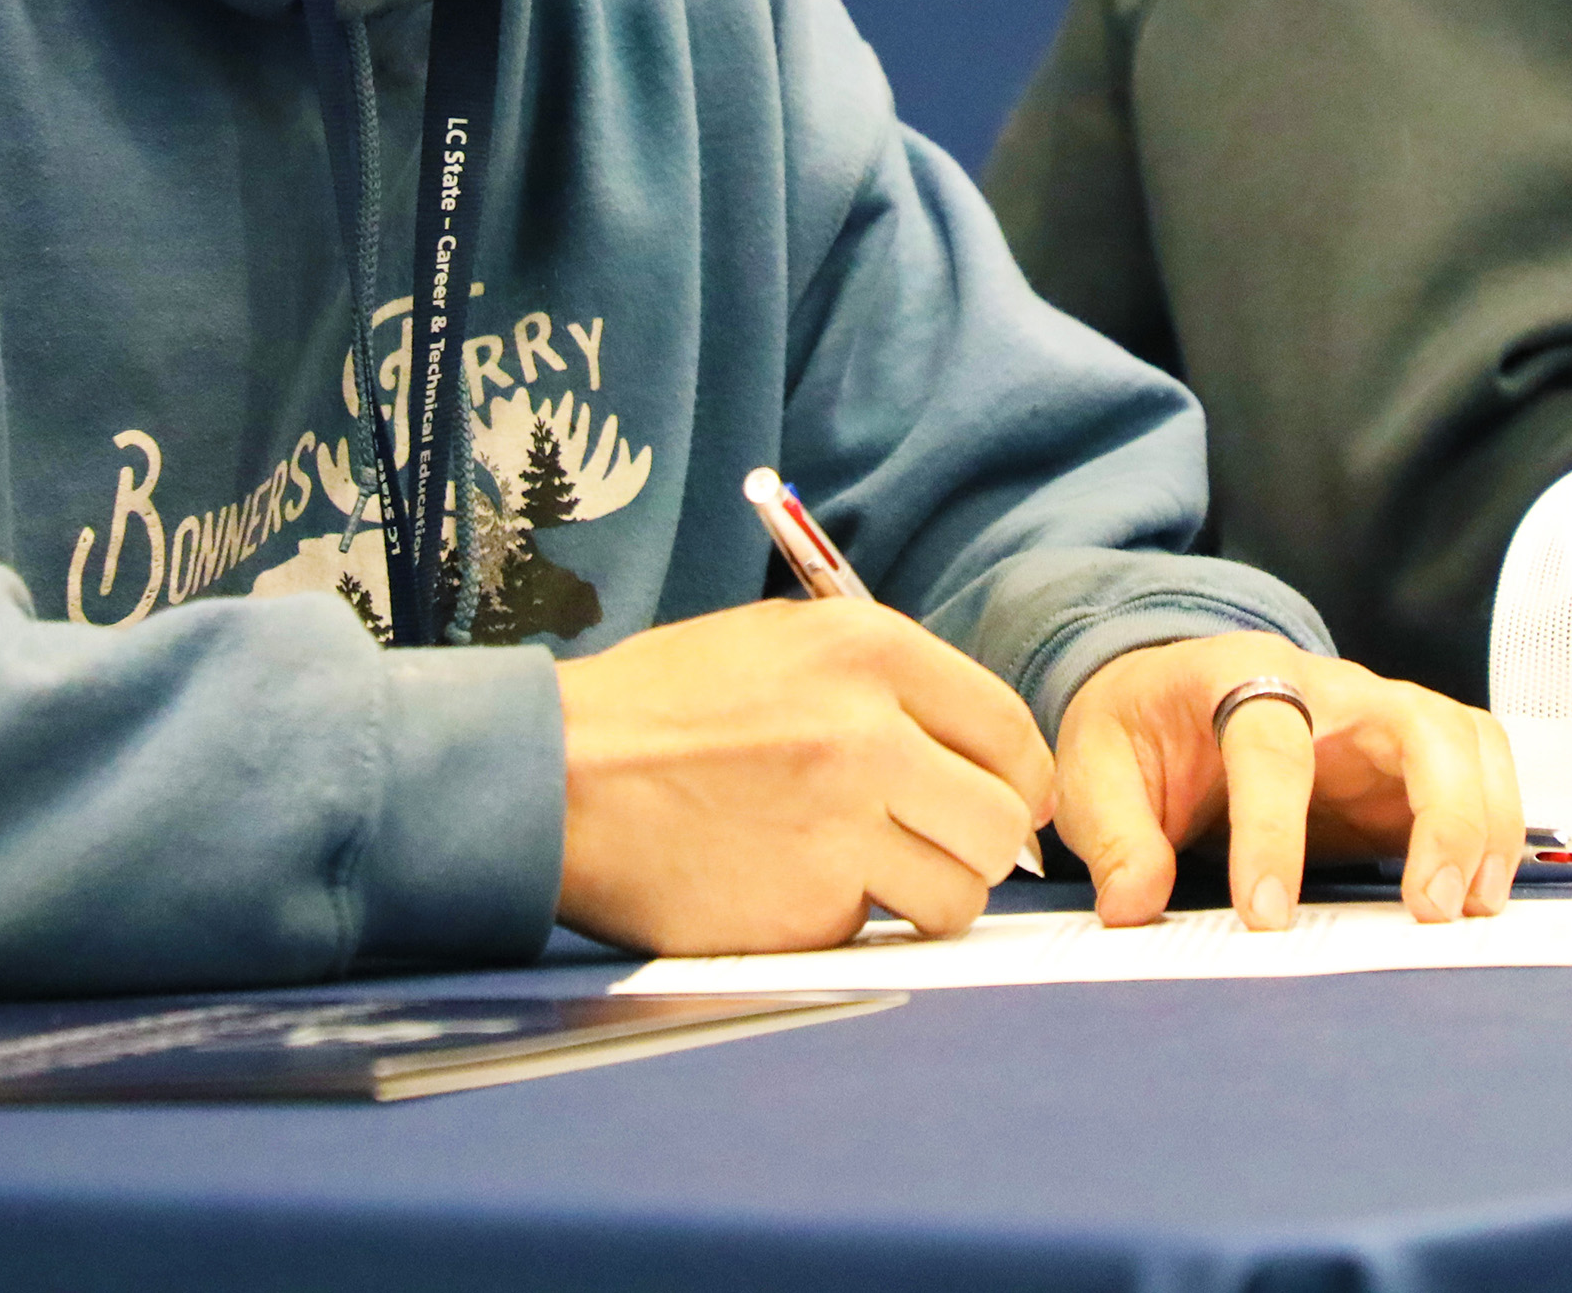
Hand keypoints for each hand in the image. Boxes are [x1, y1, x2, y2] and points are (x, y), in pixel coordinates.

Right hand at [551, 599, 1054, 954]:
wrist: (555, 776)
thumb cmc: (664, 707)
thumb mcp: (781, 641)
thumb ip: (884, 680)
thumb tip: (976, 741)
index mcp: (869, 650)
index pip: (1012, 729)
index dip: (1015, 777)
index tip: (1000, 799)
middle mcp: (869, 735)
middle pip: (1003, 821)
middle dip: (979, 844)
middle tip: (935, 846)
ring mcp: (838, 829)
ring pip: (958, 894)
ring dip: (925, 895)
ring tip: (865, 871)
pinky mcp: (803, 911)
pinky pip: (875, 931)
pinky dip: (847, 921)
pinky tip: (789, 884)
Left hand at [1053, 632, 1520, 933]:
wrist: (1170, 695)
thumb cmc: (1141, 727)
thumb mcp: (1094, 767)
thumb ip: (1113, 833)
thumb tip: (1136, 905)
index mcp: (1239, 674)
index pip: (1270, 742)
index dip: (1272, 830)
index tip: (1266, 917)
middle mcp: (1328, 686)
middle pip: (1413, 720)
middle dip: (1438, 813)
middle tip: (1427, 909)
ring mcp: (1378, 716)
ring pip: (1465, 739)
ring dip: (1484, 821)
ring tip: (1466, 910)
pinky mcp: (1408, 757)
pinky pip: (1481, 768)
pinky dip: (1498, 822)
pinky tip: (1480, 892)